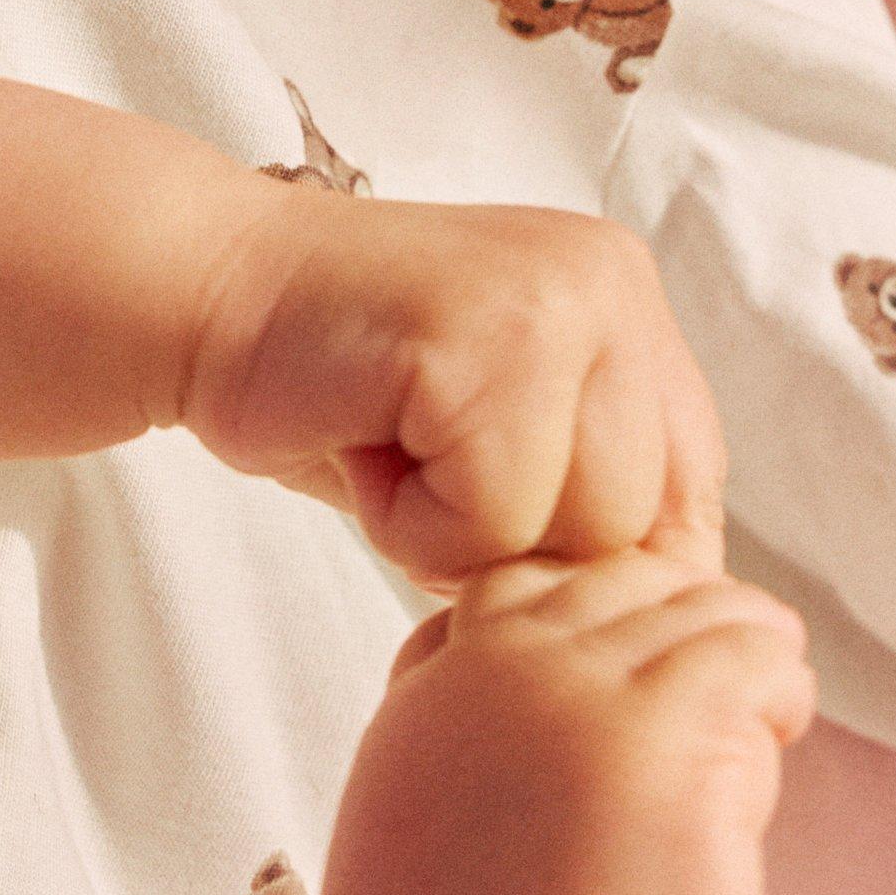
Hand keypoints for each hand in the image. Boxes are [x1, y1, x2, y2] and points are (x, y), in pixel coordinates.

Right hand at [179, 191, 727, 577]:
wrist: (205, 295)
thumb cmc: (343, 391)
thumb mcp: (499, 432)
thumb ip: (587, 485)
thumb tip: (677, 608)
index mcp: (628, 302)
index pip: (690, 490)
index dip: (604, 560)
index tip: (510, 551)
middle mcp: (611, 285)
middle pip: (637, 529)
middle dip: (520, 548)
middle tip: (422, 476)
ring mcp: (553, 302)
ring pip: (572, 532)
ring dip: (460, 540)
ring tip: (391, 455)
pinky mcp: (481, 339)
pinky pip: (487, 518)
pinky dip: (406, 523)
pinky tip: (360, 441)